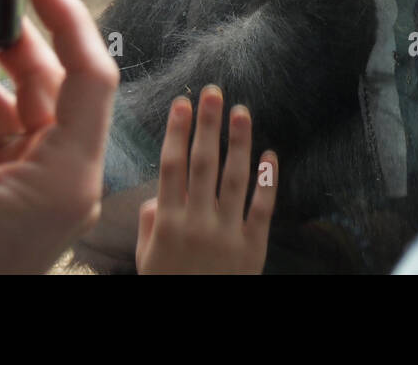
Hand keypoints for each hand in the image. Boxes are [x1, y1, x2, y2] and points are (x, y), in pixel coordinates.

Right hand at [136, 86, 276, 273]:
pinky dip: (268, 180)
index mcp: (168, 223)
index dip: (177, 133)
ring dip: (238, 142)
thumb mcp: (147, 259)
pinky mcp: (252, 247)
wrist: (195, 326)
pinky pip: (262, 208)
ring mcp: (227, 233)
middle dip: (207, 125)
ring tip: (242, 112)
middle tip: (213, 92)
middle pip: (202, 164)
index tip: (182, 104)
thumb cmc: (168, 286)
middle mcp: (197, 223)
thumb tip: (157, 193)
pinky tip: (270, 154)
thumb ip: (150, 223)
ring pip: (234, 179)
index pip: (171, 167)